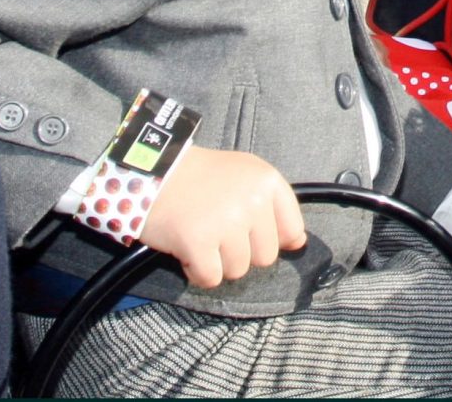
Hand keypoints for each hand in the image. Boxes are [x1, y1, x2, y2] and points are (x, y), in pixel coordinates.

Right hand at [140, 146, 306, 288]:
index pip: (292, 230)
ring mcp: (226, 222)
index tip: (250, 231)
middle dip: (241, 251)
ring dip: (217, 261)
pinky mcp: (198, 242)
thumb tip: (297, 243)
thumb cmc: (201, 177)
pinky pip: (211, 278)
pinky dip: (197, 271)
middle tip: (217, 230)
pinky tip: (187, 249)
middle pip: (265, 256)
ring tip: (201, 235)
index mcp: (267, 181)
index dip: (271, 238)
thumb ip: (275, 206)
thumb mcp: (246, 175)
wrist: (154, 172)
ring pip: (238, 270)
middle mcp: (252, 200)